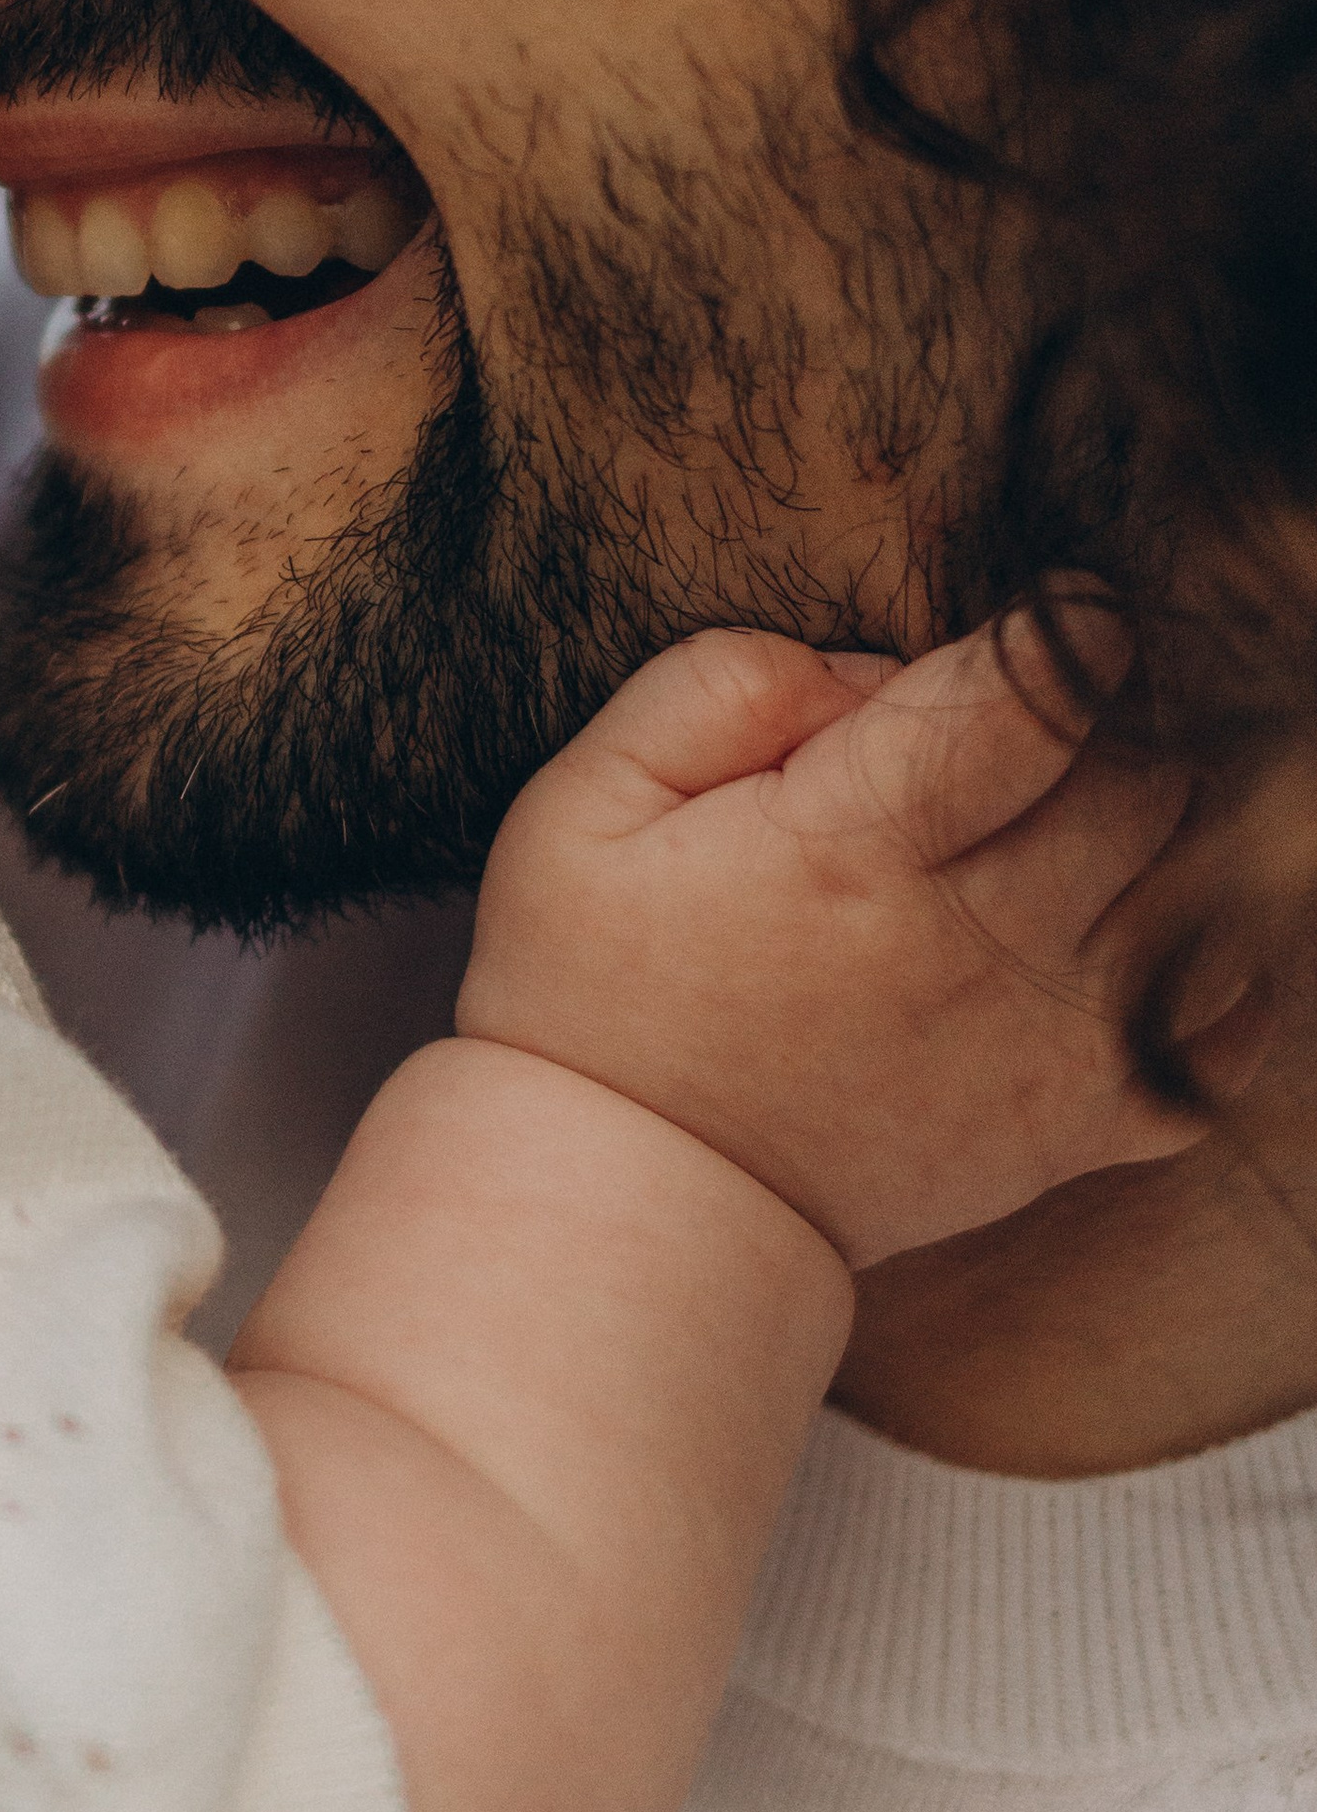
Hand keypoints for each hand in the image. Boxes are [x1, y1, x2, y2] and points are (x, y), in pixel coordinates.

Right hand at [457, 610, 1211, 1266]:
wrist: (643, 1201)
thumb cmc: (598, 988)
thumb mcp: (584, 800)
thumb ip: (722, 687)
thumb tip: (876, 669)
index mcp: (853, 849)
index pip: (1040, 699)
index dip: (1075, 630)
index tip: (1065, 610)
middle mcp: (976, 945)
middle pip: (1147, 782)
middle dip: (1117, 725)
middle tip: (1045, 727)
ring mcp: (1048, 1045)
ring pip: (1204, 889)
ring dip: (1167, 833)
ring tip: (1079, 821)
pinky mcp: (1085, 1125)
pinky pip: (1227, 1029)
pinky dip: (1216, 965)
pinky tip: (1135, 928)